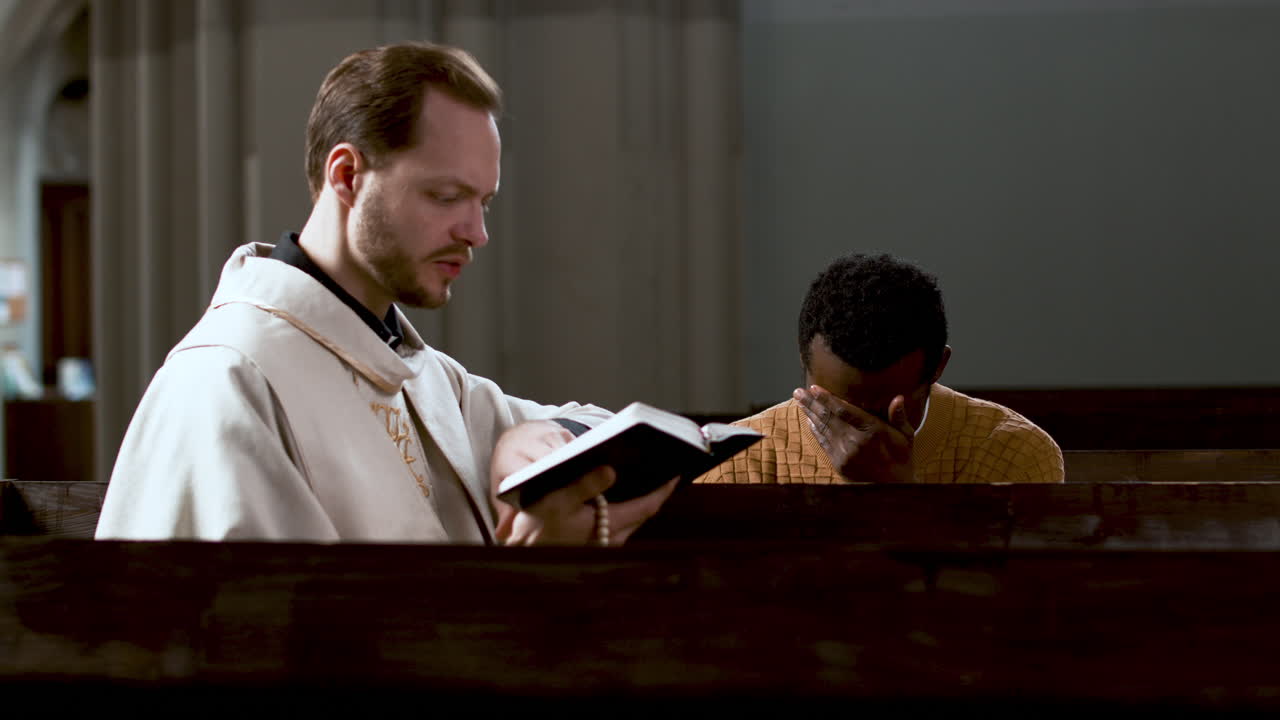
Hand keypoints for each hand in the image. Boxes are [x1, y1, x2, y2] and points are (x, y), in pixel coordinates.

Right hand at [490, 421, 678, 545]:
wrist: (522, 549)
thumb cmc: (538, 523)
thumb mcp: (558, 499)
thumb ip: (585, 484)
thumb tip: (610, 471)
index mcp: (608, 525)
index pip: (647, 507)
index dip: (663, 489)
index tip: (677, 473)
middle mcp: (613, 537)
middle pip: (643, 512)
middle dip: (654, 491)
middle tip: (662, 469)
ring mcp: (606, 542)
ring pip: (633, 518)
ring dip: (640, 500)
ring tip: (645, 478)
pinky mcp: (597, 542)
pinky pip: (621, 523)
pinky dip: (626, 508)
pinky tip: (621, 493)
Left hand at [794, 385, 915, 483]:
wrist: (892, 489)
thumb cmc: (901, 459)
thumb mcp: (906, 437)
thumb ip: (899, 417)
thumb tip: (899, 398)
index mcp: (873, 431)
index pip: (845, 410)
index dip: (828, 398)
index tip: (815, 387)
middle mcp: (856, 441)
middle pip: (828, 417)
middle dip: (811, 403)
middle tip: (798, 391)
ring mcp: (845, 454)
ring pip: (823, 428)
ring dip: (809, 414)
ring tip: (800, 401)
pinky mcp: (839, 463)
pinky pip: (824, 442)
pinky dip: (815, 430)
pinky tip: (809, 420)